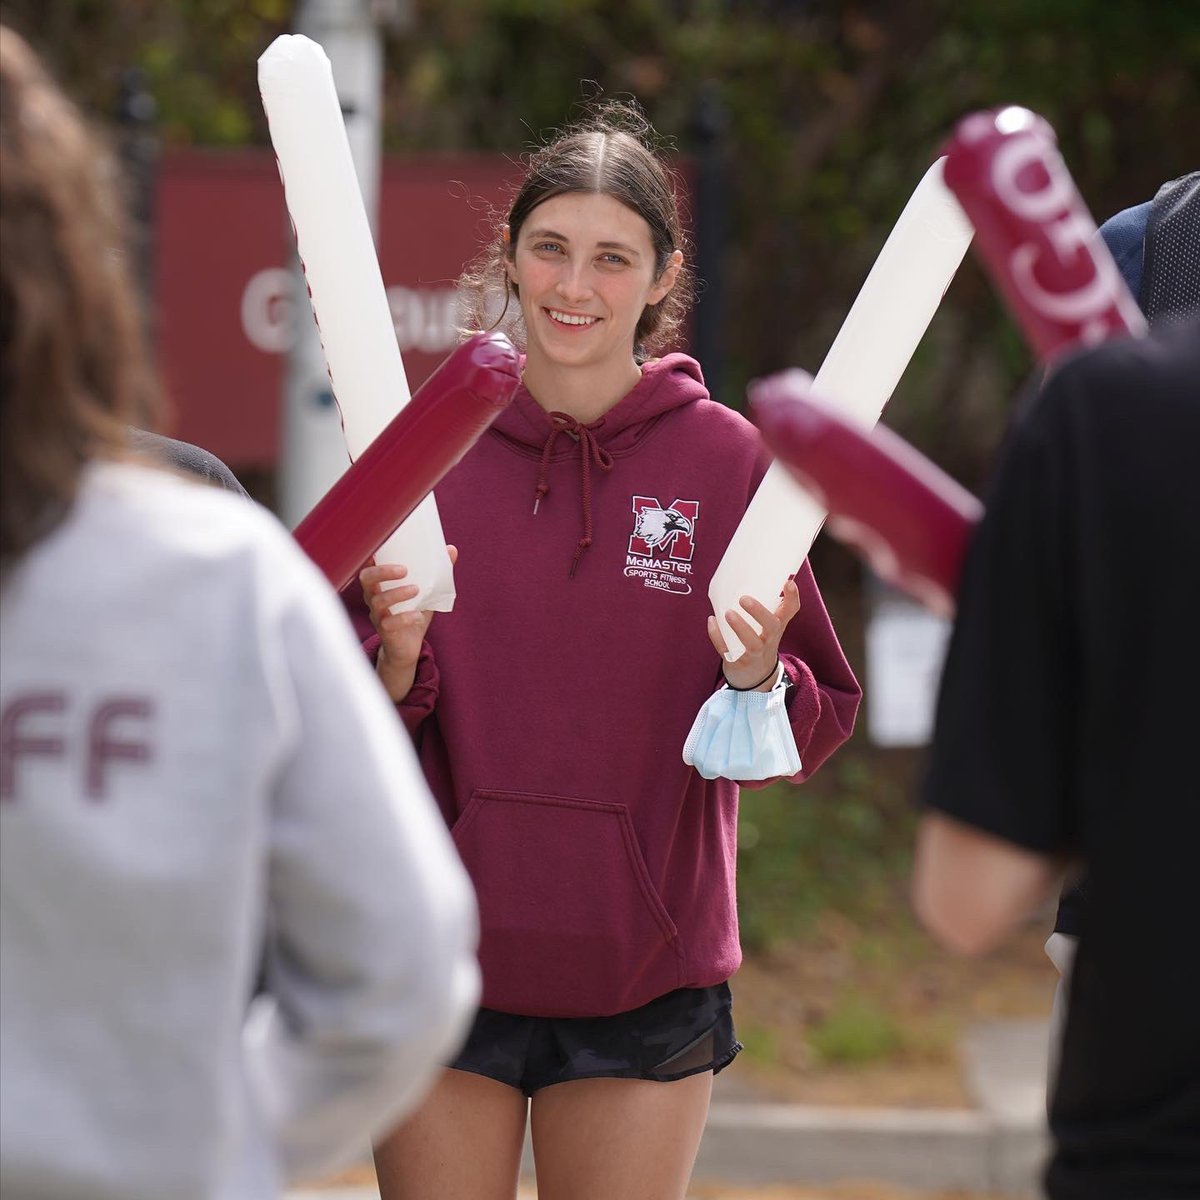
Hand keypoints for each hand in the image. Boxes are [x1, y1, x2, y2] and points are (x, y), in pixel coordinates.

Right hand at [359, 546, 457, 701]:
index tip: (381, 547)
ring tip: (415, 589)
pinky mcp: (385, 632)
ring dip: (397, 594)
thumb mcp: (426, 593)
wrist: (407, 648)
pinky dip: (404, 618)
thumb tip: (451, 550)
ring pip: (378, 602)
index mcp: (380, 585)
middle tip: (404, 570)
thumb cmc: (412, 613)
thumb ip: (436, 573)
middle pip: (366, 580)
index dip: (371, 557)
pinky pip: (388, 624)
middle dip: (382, 572)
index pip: (369, 566)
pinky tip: (418, 615)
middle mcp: (374, 598)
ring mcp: (377, 615)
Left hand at [707, 578, 800, 690]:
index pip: (790, 611)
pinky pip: (728, 651)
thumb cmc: (760, 642)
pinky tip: (711, 621)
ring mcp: (754, 653)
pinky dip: (717, 637)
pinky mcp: (739, 663)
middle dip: (759, 612)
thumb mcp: (768, 626)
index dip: (792, 597)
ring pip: (751, 642)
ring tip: (728, 613)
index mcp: (777, 626)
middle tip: (743, 598)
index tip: (788, 582)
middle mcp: (769, 640)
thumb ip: (763, 605)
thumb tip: (746, 574)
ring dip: (740, 627)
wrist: (755, 678)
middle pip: (772, 627)